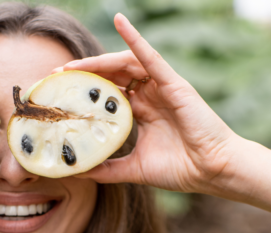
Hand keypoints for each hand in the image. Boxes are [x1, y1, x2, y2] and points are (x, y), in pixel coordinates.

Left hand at [57, 14, 253, 194]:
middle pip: (113, 76)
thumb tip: (78, 172)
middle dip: (86, 73)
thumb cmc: (180, 169)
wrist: (211, 171)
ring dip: (99, 61)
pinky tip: (120, 21)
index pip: (109, 93)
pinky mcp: (173, 83)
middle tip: (59, 75)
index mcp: (143, 112)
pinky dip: (135, 38)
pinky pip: (150, 56)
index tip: (61, 92)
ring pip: (126, 64)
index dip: (86, 89)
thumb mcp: (134, 169)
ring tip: (74, 66)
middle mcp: (151, 96)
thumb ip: (107, 168)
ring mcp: (162, 87)